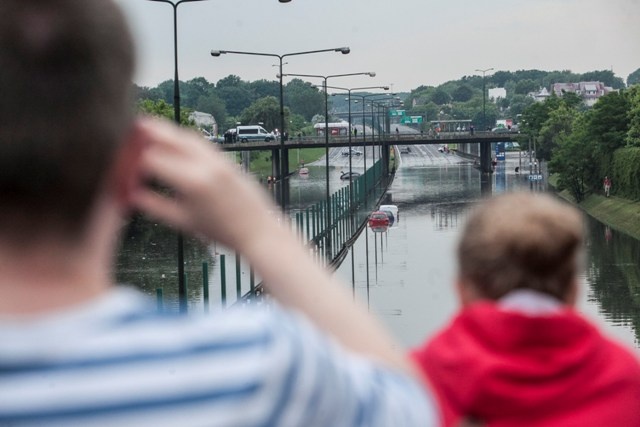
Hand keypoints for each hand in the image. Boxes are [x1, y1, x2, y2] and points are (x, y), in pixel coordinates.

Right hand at [130, 118, 278, 250]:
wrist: (258, 230)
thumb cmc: (222, 231)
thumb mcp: (184, 221)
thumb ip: (155, 206)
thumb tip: (131, 196)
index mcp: (192, 182)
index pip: (154, 159)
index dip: (135, 159)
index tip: (124, 162)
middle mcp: (206, 165)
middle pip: (171, 138)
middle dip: (149, 131)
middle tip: (132, 126)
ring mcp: (220, 160)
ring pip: (187, 136)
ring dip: (168, 131)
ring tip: (149, 129)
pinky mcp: (228, 160)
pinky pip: (202, 143)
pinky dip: (184, 139)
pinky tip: (175, 142)